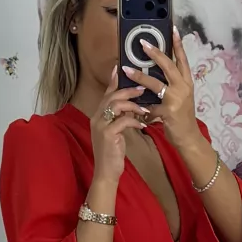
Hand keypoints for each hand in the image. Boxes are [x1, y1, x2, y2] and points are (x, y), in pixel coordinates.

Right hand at [89, 68, 147, 184]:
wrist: (106, 173)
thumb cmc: (113, 153)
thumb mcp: (116, 133)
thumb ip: (120, 118)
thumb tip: (132, 106)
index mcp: (98, 116)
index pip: (107, 94)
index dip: (114, 81)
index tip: (122, 68)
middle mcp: (97, 118)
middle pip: (112, 96)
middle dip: (128, 90)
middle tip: (143, 88)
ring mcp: (100, 126)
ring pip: (117, 105)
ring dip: (133, 105)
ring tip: (145, 108)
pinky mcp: (107, 134)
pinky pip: (123, 121)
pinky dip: (135, 121)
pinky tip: (143, 125)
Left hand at [124, 26, 202, 153]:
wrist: (189, 137)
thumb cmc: (182, 117)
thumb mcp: (180, 97)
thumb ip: (170, 84)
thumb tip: (154, 72)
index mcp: (187, 82)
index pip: (182, 59)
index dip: (178, 44)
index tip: (172, 29)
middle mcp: (183, 87)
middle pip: (169, 66)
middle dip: (155, 53)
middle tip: (142, 43)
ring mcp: (176, 99)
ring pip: (156, 83)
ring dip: (139, 76)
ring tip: (127, 69)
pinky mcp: (169, 111)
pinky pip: (150, 105)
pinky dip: (141, 106)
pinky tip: (134, 107)